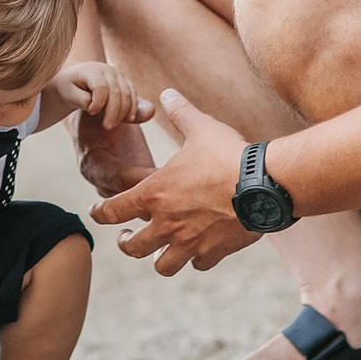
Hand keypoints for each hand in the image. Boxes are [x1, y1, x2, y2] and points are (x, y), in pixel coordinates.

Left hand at [54, 60, 147, 128]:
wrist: (74, 79)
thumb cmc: (69, 88)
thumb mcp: (69, 94)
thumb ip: (81, 100)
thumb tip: (97, 108)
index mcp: (92, 70)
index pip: (101, 87)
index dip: (98, 103)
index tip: (90, 112)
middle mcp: (108, 69)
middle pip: (116, 92)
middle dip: (113, 112)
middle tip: (107, 127)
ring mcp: (118, 74)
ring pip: (127, 94)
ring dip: (123, 112)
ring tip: (113, 125)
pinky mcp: (125, 82)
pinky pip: (133, 94)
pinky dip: (133, 107)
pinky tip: (129, 119)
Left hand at [90, 89, 261, 274]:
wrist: (263, 185)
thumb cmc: (228, 155)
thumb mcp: (200, 128)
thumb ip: (180, 113)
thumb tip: (167, 93)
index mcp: (154, 194)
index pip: (113, 211)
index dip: (100, 212)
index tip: (97, 212)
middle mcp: (166, 224)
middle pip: (132, 247)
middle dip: (126, 243)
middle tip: (127, 237)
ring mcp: (189, 242)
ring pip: (162, 266)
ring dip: (158, 258)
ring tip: (159, 251)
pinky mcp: (213, 252)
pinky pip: (197, 265)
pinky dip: (195, 259)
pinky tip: (198, 250)